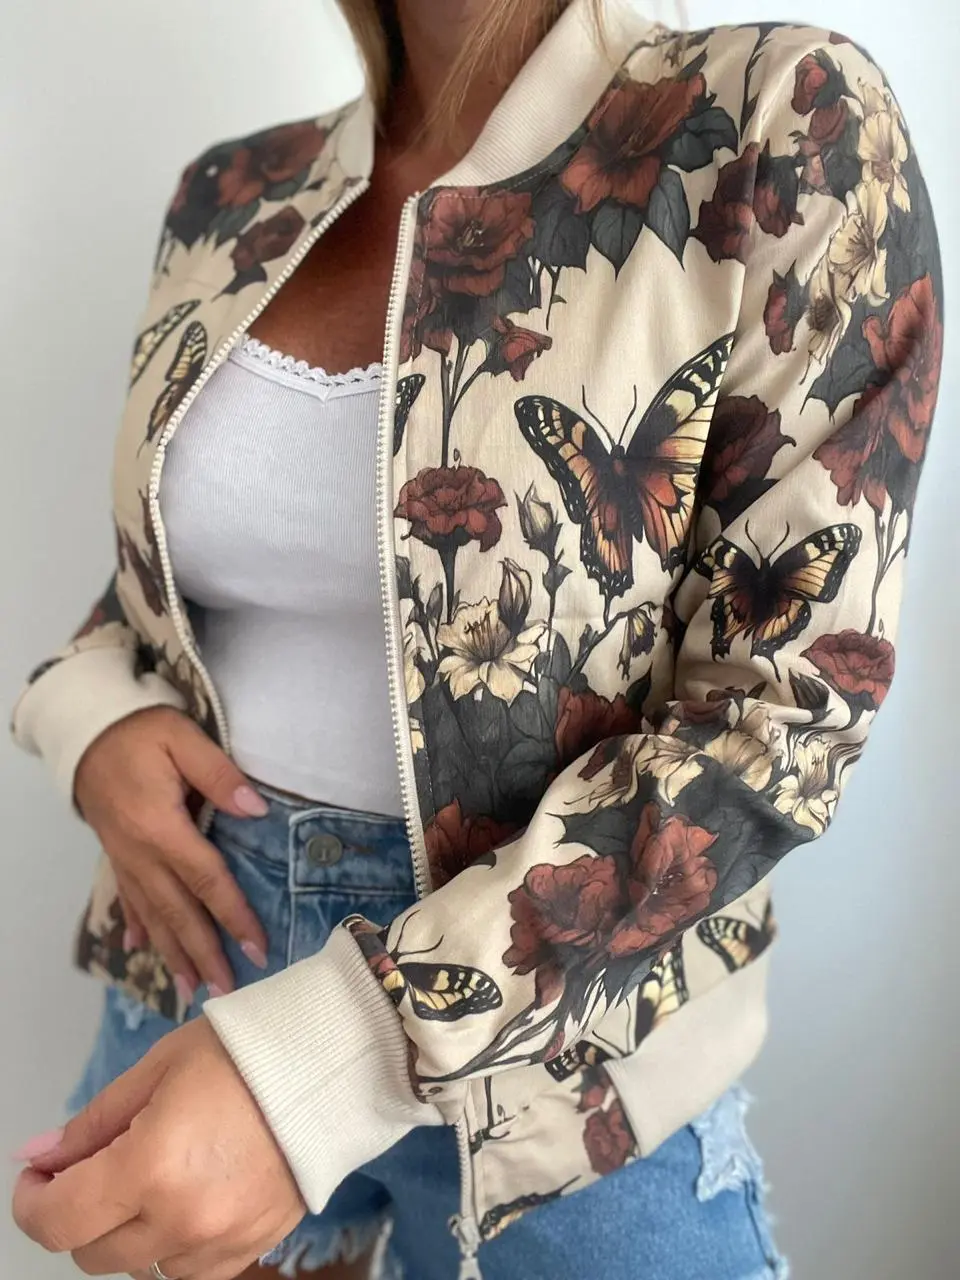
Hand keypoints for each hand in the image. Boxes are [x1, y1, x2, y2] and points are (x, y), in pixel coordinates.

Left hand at [12, 1017, 305, 1278]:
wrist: (332, 1061)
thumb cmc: (245, 1052)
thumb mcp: (157, 1068)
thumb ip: (93, 1123)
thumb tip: (40, 1157)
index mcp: (150, 1165)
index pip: (57, 1221)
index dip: (32, 1201)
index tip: (40, 1175)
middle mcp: (182, 1217)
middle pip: (92, 1251)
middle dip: (80, 1211)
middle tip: (96, 1164)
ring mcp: (220, 1240)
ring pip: (140, 1264)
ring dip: (131, 1229)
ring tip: (157, 1173)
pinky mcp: (252, 1245)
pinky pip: (190, 1268)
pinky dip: (176, 1242)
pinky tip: (191, 1193)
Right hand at [74, 706, 269, 998]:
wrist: (86, 729)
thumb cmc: (140, 730)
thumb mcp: (184, 738)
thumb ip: (220, 775)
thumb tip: (255, 809)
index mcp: (161, 828)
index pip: (206, 880)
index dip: (233, 916)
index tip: (257, 947)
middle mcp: (140, 853)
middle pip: (177, 912)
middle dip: (203, 954)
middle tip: (227, 992)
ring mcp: (124, 857)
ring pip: (152, 915)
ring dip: (172, 953)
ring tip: (191, 988)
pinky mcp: (116, 853)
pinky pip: (128, 899)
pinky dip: (138, 926)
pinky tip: (141, 950)